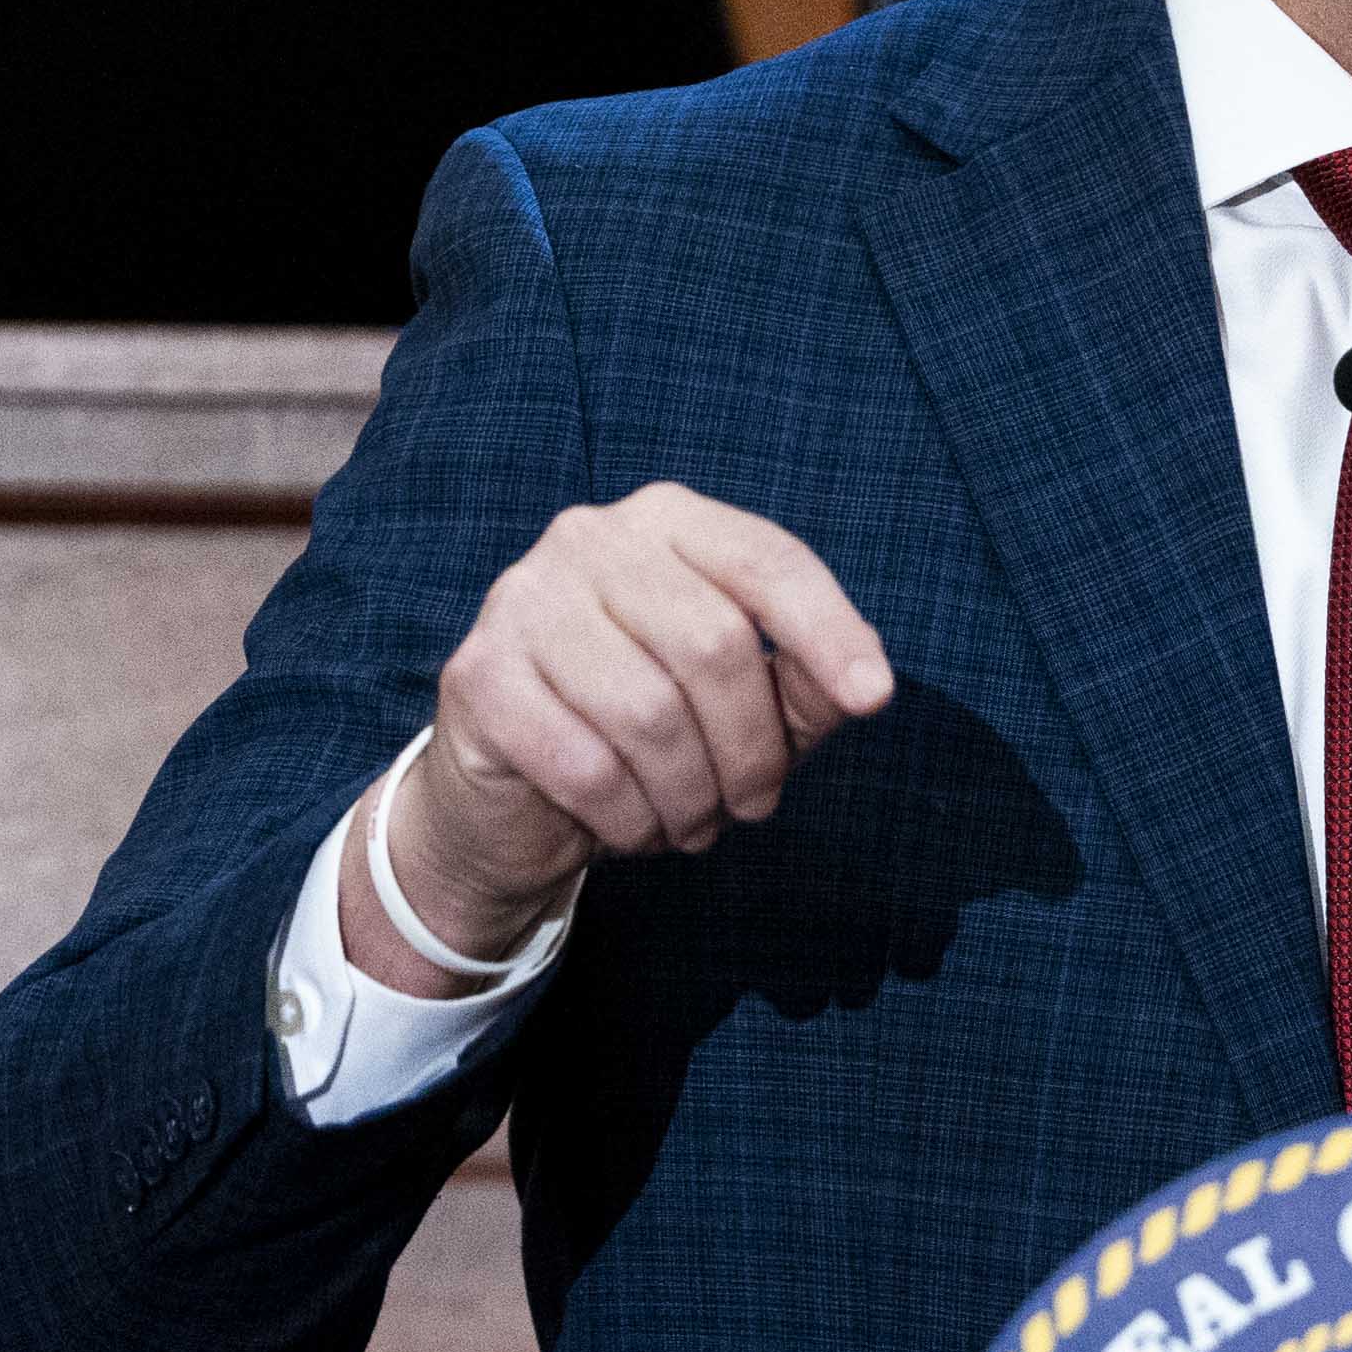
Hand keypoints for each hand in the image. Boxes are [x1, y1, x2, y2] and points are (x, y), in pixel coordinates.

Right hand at [349, 485, 893, 993]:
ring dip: (689, 797)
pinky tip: (634, 829)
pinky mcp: (478, 676)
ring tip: (692, 823)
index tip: (873, 699)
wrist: (514, 801)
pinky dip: (629, 819)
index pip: (767, 560)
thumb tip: (863, 685)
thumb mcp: (747, 709)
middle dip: (750, 750)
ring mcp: (523, 600)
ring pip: (649, 713)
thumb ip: (807, 686)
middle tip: (752, 807)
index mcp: (667, 522)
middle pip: (713, 643)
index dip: (828, 630)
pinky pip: (586, 765)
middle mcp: (589, 538)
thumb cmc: (649, 737)